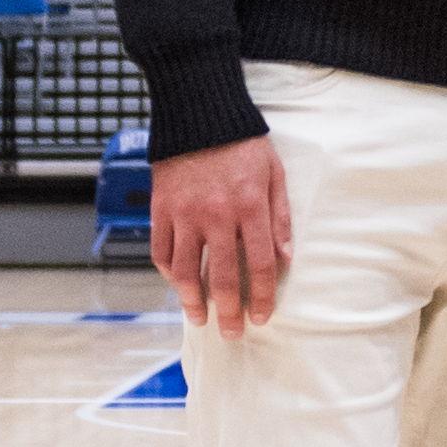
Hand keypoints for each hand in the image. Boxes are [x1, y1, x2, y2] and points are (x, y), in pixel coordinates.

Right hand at [151, 129, 292, 332]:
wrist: (198, 113)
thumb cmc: (242, 143)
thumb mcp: (273, 172)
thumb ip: (280, 216)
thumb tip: (286, 258)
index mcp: (249, 206)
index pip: (258, 264)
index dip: (261, 296)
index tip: (262, 317)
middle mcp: (216, 214)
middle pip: (221, 277)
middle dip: (228, 312)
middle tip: (232, 334)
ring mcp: (184, 213)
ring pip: (185, 270)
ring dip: (192, 301)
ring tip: (199, 318)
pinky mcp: (161, 208)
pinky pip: (161, 250)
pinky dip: (168, 273)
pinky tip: (177, 285)